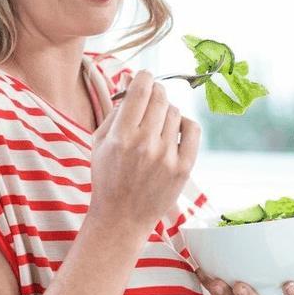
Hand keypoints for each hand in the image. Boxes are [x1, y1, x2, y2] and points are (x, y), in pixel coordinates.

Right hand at [86, 70, 201, 235]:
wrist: (122, 217)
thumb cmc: (108, 176)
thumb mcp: (99, 141)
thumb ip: (115, 110)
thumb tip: (130, 80)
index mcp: (121, 136)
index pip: (140, 90)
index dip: (144, 77)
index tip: (144, 77)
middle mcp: (145, 144)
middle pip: (160, 97)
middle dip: (156, 90)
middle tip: (153, 95)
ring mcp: (166, 157)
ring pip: (175, 112)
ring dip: (166, 111)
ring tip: (157, 125)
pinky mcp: (183, 168)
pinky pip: (193, 129)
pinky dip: (185, 124)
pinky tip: (175, 131)